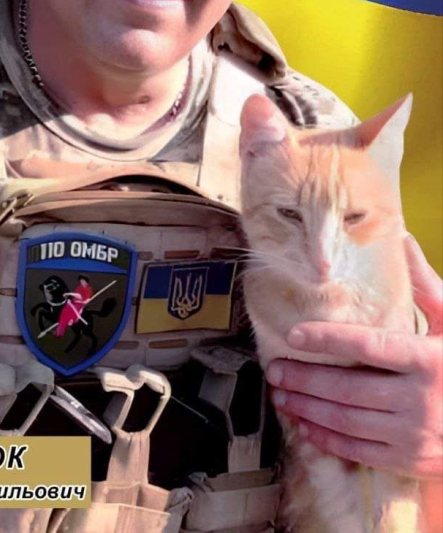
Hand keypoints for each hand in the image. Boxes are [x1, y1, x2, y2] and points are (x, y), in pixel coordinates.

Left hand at [265, 235, 442, 478]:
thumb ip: (426, 286)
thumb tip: (402, 240)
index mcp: (428, 360)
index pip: (367, 346)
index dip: (327, 339)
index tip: (293, 334)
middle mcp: (420, 400)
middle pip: (347, 388)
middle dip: (304, 379)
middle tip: (273, 369)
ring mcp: (414, 435)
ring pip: (346, 421)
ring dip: (307, 408)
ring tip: (281, 394)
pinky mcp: (409, 461)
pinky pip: (357, 451)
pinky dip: (326, 438)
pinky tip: (305, 425)